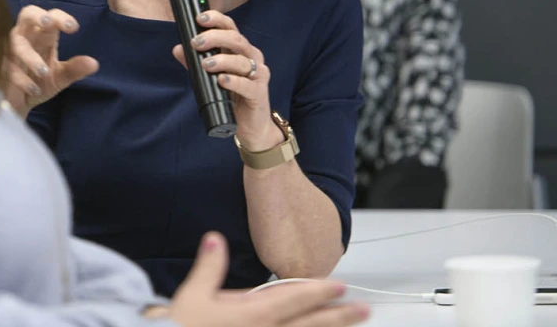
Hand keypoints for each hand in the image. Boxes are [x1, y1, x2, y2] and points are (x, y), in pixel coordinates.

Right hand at [0, 4, 98, 117]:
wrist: (17, 107)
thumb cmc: (37, 85)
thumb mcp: (59, 79)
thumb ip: (74, 70)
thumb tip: (94, 63)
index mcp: (43, 36)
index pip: (51, 17)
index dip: (61, 18)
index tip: (74, 28)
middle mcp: (26, 37)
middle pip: (27, 14)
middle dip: (37, 16)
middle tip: (48, 24)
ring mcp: (7, 49)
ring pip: (15, 42)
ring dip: (30, 57)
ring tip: (44, 73)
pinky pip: (5, 65)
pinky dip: (20, 78)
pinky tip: (33, 90)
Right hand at [163, 232, 368, 326]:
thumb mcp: (193, 295)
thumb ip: (209, 266)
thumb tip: (215, 238)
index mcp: (252, 317)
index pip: (293, 300)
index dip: (318, 291)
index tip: (340, 285)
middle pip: (310, 325)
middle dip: (339, 316)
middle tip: (364, 309)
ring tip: (351, 324)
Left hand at [172, 10, 280, 150]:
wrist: (250, 125)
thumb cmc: (231, 96)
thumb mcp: (210, 77)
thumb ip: (195, 63)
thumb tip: (178, 49)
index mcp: (239, 50)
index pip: (230, 28)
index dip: (217, 20)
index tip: (200, 18)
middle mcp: (251, 58)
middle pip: (237, 40)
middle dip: (215, 38)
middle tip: (197, 43)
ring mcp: (258, 75)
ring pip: (242, 61)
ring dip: (222, 60)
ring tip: (205, 64)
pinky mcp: (260, 93)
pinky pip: (248, 84)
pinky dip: (234, 81)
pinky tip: (222, 81)